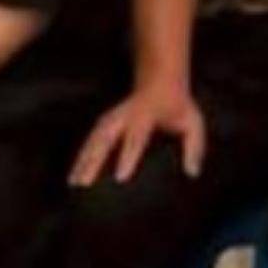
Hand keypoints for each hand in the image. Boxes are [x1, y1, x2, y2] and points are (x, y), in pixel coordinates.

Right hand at [73, 76, 207, 189]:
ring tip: (73, 183)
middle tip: (84, 184)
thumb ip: (194, 147)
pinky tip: (73, 176)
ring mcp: (111, 119)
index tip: (120, 177)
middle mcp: (123, 117)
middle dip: (93, 162)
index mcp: (146, 116)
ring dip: (81, 161)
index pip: (136, 138)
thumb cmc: (178, 107)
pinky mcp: (103, 123)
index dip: (128, 157)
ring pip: (92, 141)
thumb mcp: (192, 122)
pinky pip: (89, 141)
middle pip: (105, 140)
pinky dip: (80, 158)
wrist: (160, 82)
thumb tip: (192, 173)